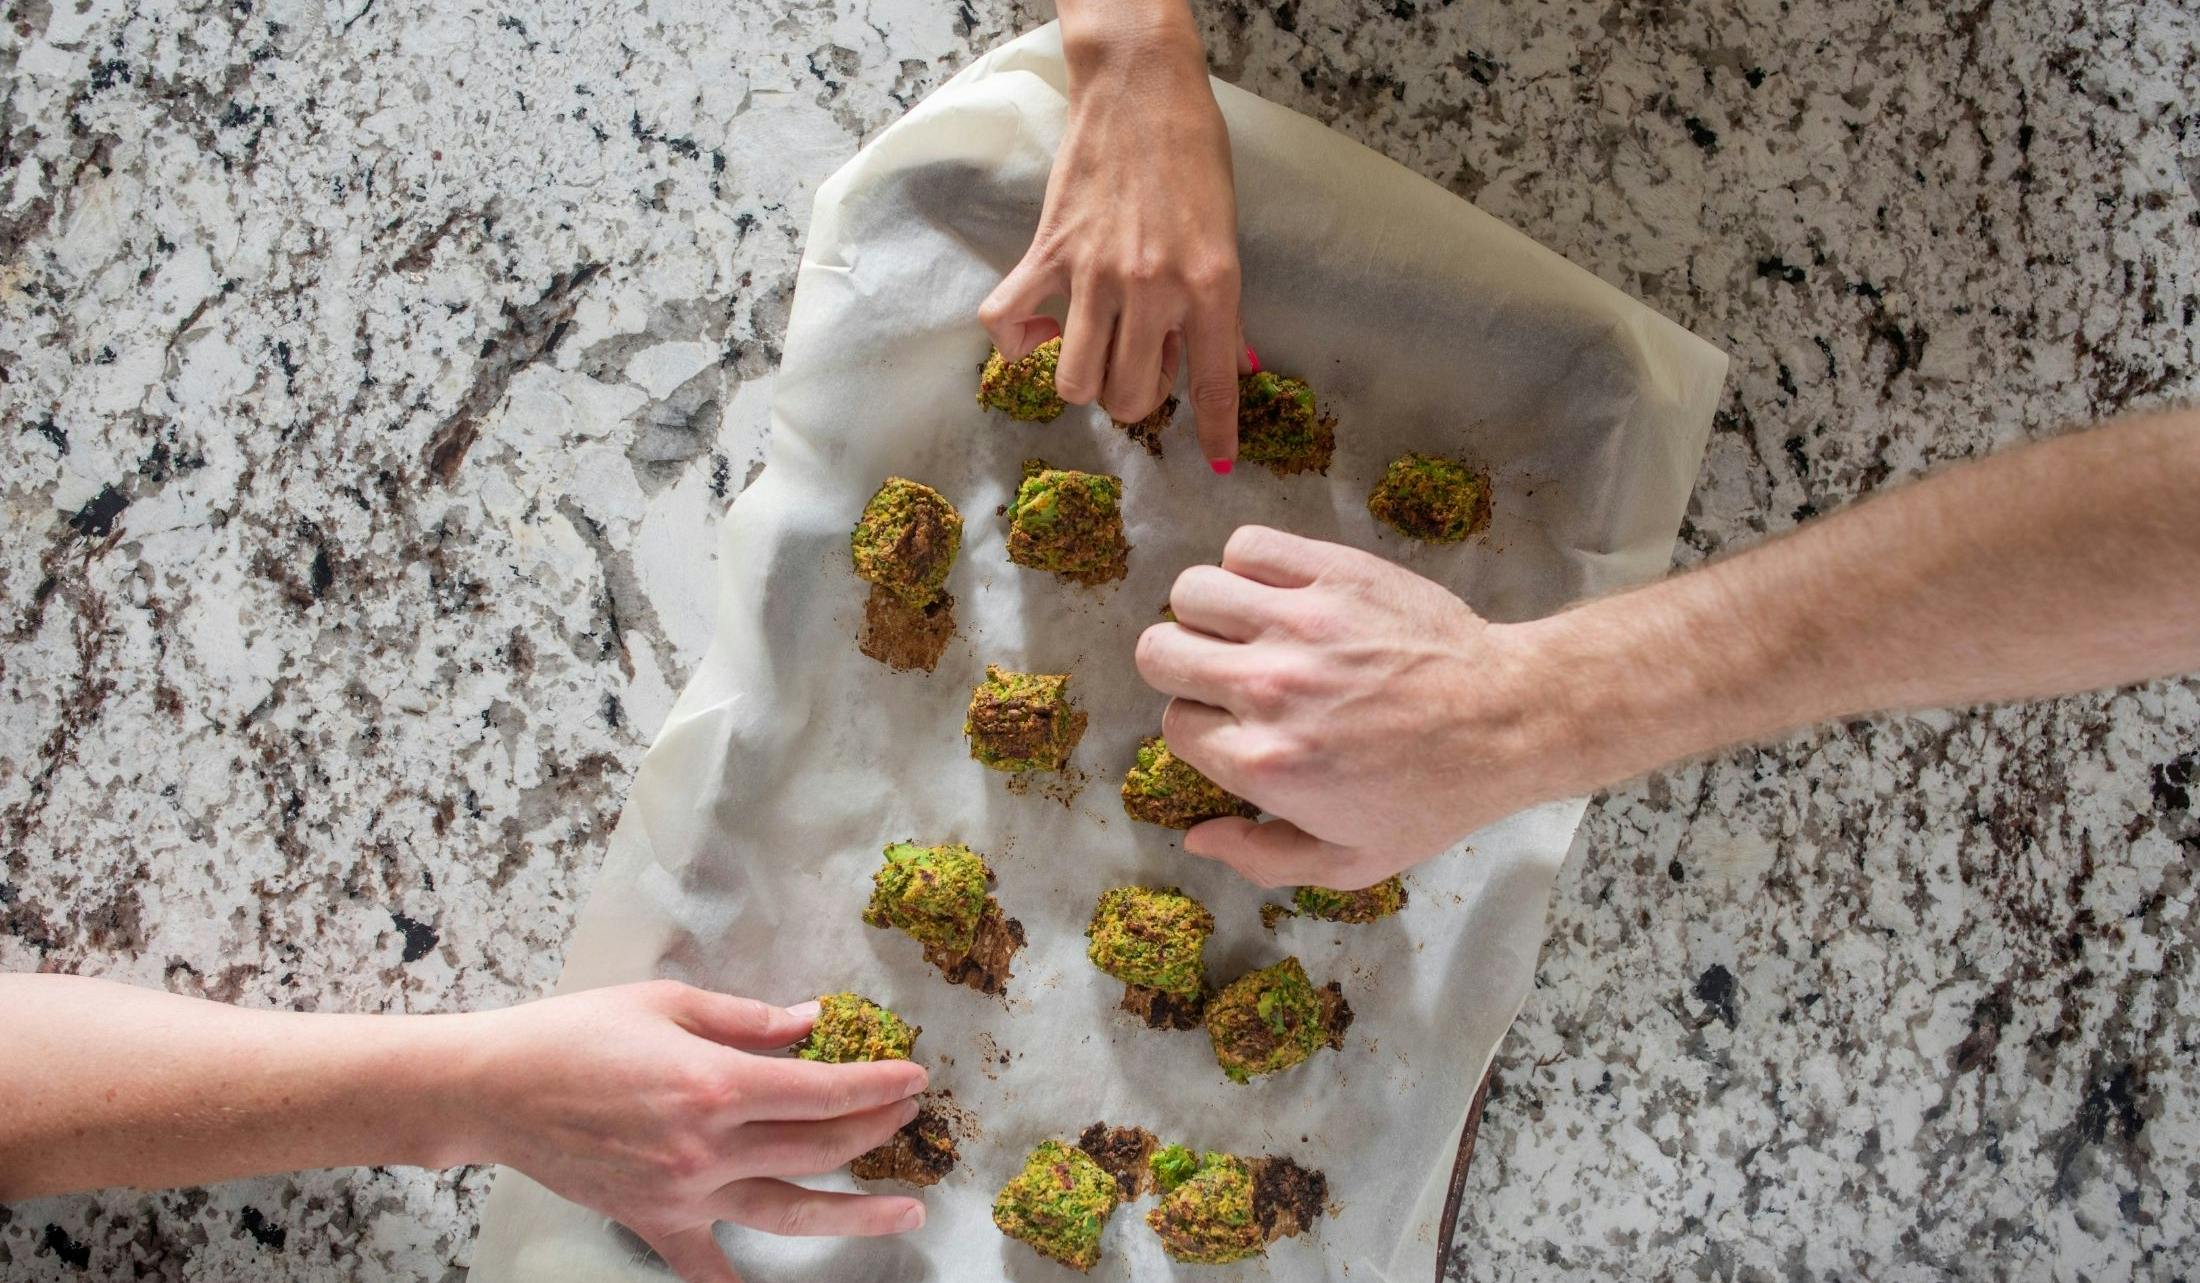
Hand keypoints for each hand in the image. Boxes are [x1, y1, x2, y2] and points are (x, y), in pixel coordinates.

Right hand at [466, 980, 928, 1282]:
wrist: (497, 1089)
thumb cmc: (578, 1034)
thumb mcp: (670, 1003)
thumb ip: (749, 1018)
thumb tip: (812, 1023)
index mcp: (715, 1084)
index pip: (822, 1092)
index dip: (877, 1086)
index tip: (914, 1078)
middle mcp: (707, 1147)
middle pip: (818, 1148)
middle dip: (875, 1130)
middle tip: (910, 1118)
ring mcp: (683, 1194)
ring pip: (789, 1210)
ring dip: (854, 1213)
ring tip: (904, 1211)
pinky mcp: (654, 1222)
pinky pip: (705, 1269)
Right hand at [979, 0, 1248, 464]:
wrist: (1141, 89)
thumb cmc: (1193, 154)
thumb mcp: (1227, 236)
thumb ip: (1222, 308)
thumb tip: (1233, 365)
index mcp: (1210, 285)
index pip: (1214, 383)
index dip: (1215, 432)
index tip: (1215, 462)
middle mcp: (1153, 289)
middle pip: (1130, 398)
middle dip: (1136, 397)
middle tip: (1142, 359)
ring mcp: (1094, 274)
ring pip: (1074, 381)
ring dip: (1083, 379)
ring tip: (1094, 347)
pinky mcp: (1048, 253)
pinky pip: (1007, 323)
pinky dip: (1014, 344)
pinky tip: (1035, 331)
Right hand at [1135, 527, 1579, 887]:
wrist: (1508, 719)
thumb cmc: (1434, 795)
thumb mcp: (1352, 860)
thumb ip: (1262, 858)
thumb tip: (1196, 837)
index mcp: (1265, 764)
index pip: (1174, 725)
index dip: (1200, 726)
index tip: (1234, 725)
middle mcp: (1269, 688)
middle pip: (1159, 651)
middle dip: (1183, 667)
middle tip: (1224, 673)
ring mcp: (1299, 623)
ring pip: (1191, 592)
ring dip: (1208, 612)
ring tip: (1246, 627)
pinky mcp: (1333, 573)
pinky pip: (1247, 546)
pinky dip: (1249, 564)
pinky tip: (1278, 592)